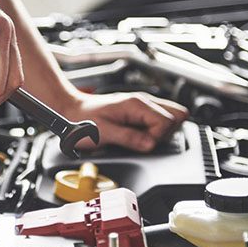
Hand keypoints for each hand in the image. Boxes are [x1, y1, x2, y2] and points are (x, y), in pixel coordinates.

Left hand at [62, 92, 188, 151]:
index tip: (143, 144)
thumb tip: (150, 145)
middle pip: (177, 116)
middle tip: (145, 141)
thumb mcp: (103, 133)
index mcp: (136, 104)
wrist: (70, 111)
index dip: (158, 137)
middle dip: (166, 134)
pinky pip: (160, 119)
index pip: (167, 121)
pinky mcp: (139, 112)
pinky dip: (156, 130)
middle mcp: (143, 102)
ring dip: (162, 132)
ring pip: (172, 116)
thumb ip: (129, 138)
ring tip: (141, 138)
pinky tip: (141, 135)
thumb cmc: (82, 120)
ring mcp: (142, 106)